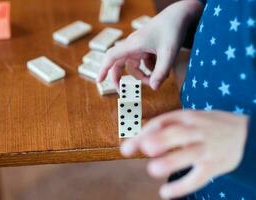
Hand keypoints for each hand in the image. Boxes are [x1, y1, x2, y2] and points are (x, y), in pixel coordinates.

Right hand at [97, 0, 203, 89]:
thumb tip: (154, 88)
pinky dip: (150, 69)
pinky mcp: (145, 47)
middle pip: (120, 64)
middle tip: (125, 91)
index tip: (99, 81)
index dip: (103, 69)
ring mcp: (138, 46)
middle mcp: (132, 45)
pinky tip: (163, 69)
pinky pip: (143, 62)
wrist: (179, 15)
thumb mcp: (169, 53)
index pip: (112, 57)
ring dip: (143, 75)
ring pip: (134, 66)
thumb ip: (161, 72)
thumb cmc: (172, 30)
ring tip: (158, 79)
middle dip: (122, 78)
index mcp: (133, 45)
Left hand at [120, 110, 247, 198]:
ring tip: (152, 170)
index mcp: (187, 117)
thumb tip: (139, 137)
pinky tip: (165, 192)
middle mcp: (197, 131)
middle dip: (161, 140)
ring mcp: (207, 148)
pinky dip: (182, 186)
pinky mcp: (215, 166)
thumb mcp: (190, 118)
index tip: (126, 148)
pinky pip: (199, 177)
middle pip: (178, 133)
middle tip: (144, 148)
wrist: (246, 134)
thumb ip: (167, 126)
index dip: (144, 134)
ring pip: (190, 154)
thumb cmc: (208, 126)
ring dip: (171, 161)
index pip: (163, 122)